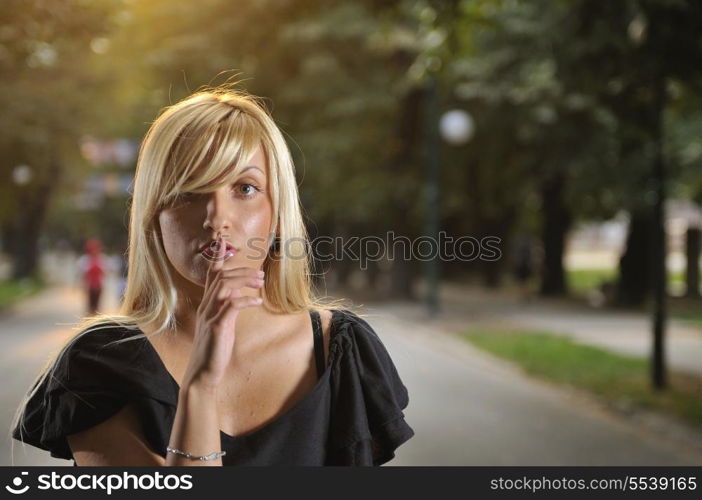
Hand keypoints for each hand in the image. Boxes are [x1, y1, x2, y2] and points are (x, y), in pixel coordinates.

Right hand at [182, 234, 264, 389]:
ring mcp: (210, 316)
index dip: (217, 258)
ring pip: (224, 286)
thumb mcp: (222, 323)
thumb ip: (228, 306)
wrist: (203, 374)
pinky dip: (245, 300)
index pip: (211, 275)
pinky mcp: (216, 327)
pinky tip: (257, 301)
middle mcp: (206, 306)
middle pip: (220, 276)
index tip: (223, 243)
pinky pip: (231, 306)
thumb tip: (239, 291)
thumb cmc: (214, 349)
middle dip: (241, 270)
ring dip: (244, 280)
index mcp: (207, 304)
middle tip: (260, 274)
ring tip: (260, 282)